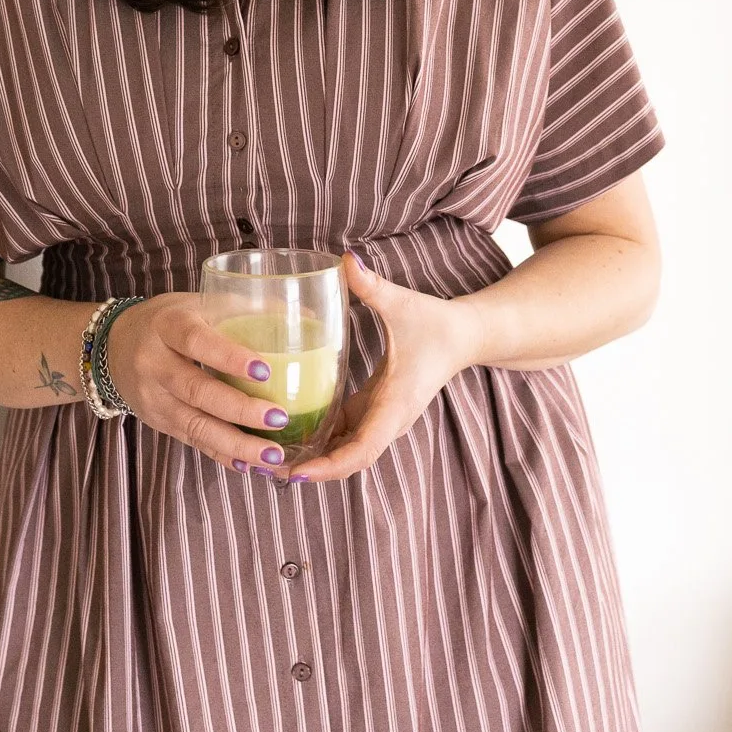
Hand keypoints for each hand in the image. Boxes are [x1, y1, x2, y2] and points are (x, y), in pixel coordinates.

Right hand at [104, 291, 298, 475]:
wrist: (112, 346)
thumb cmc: (170, 319)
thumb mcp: (199, 302)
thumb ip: (246, 307)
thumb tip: (311, 312)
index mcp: (168, 325)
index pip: (196, 342)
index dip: (228, 357)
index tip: (265, 371)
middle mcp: (154, 364)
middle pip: (196, 391)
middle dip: (239, 410)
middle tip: (279, 418)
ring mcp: (154, 399)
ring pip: (194, 426)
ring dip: (236, 445)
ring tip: (273, 454)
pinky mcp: (160, 423)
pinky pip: (193, 442)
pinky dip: (223, 455)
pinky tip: (250, 466)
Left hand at [291, 253, 476, 483]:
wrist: (465, 337)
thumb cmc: (436, 322)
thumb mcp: (402, 303)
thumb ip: (372, 286)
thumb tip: (345, 259)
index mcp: (396, 403)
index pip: (362, 449)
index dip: (328, 465)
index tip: (296, 471)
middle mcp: (390, 420)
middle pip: (349, 460)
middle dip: (312, 469)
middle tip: (265, 468)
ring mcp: (384, 418)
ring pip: (348, 452)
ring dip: (314, 459)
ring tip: (268, 458)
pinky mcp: (378, 410)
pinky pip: (348, 435)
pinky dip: (322, 441)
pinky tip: (290, 435)